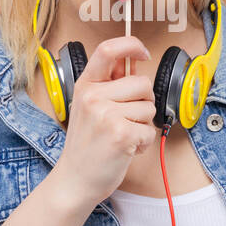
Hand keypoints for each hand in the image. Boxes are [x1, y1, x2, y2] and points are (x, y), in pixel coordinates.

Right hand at [52, 35, 159, 209]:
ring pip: (149, 106)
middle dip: (143, 102)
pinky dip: (144, 142)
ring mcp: (106, 114)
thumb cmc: (87, 144)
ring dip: (143, 124)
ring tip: (122, 135)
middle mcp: (93, 96)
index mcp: (85, 85)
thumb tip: (134, 60)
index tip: (143, 52)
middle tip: (125, 120)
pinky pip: (150, 129)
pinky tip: (126, 147)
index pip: (108, 49)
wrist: (75, 180)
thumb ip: (111, 83)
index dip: (131, 45)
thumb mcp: (90, 107)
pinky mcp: (121, 133)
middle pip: (142, 82)